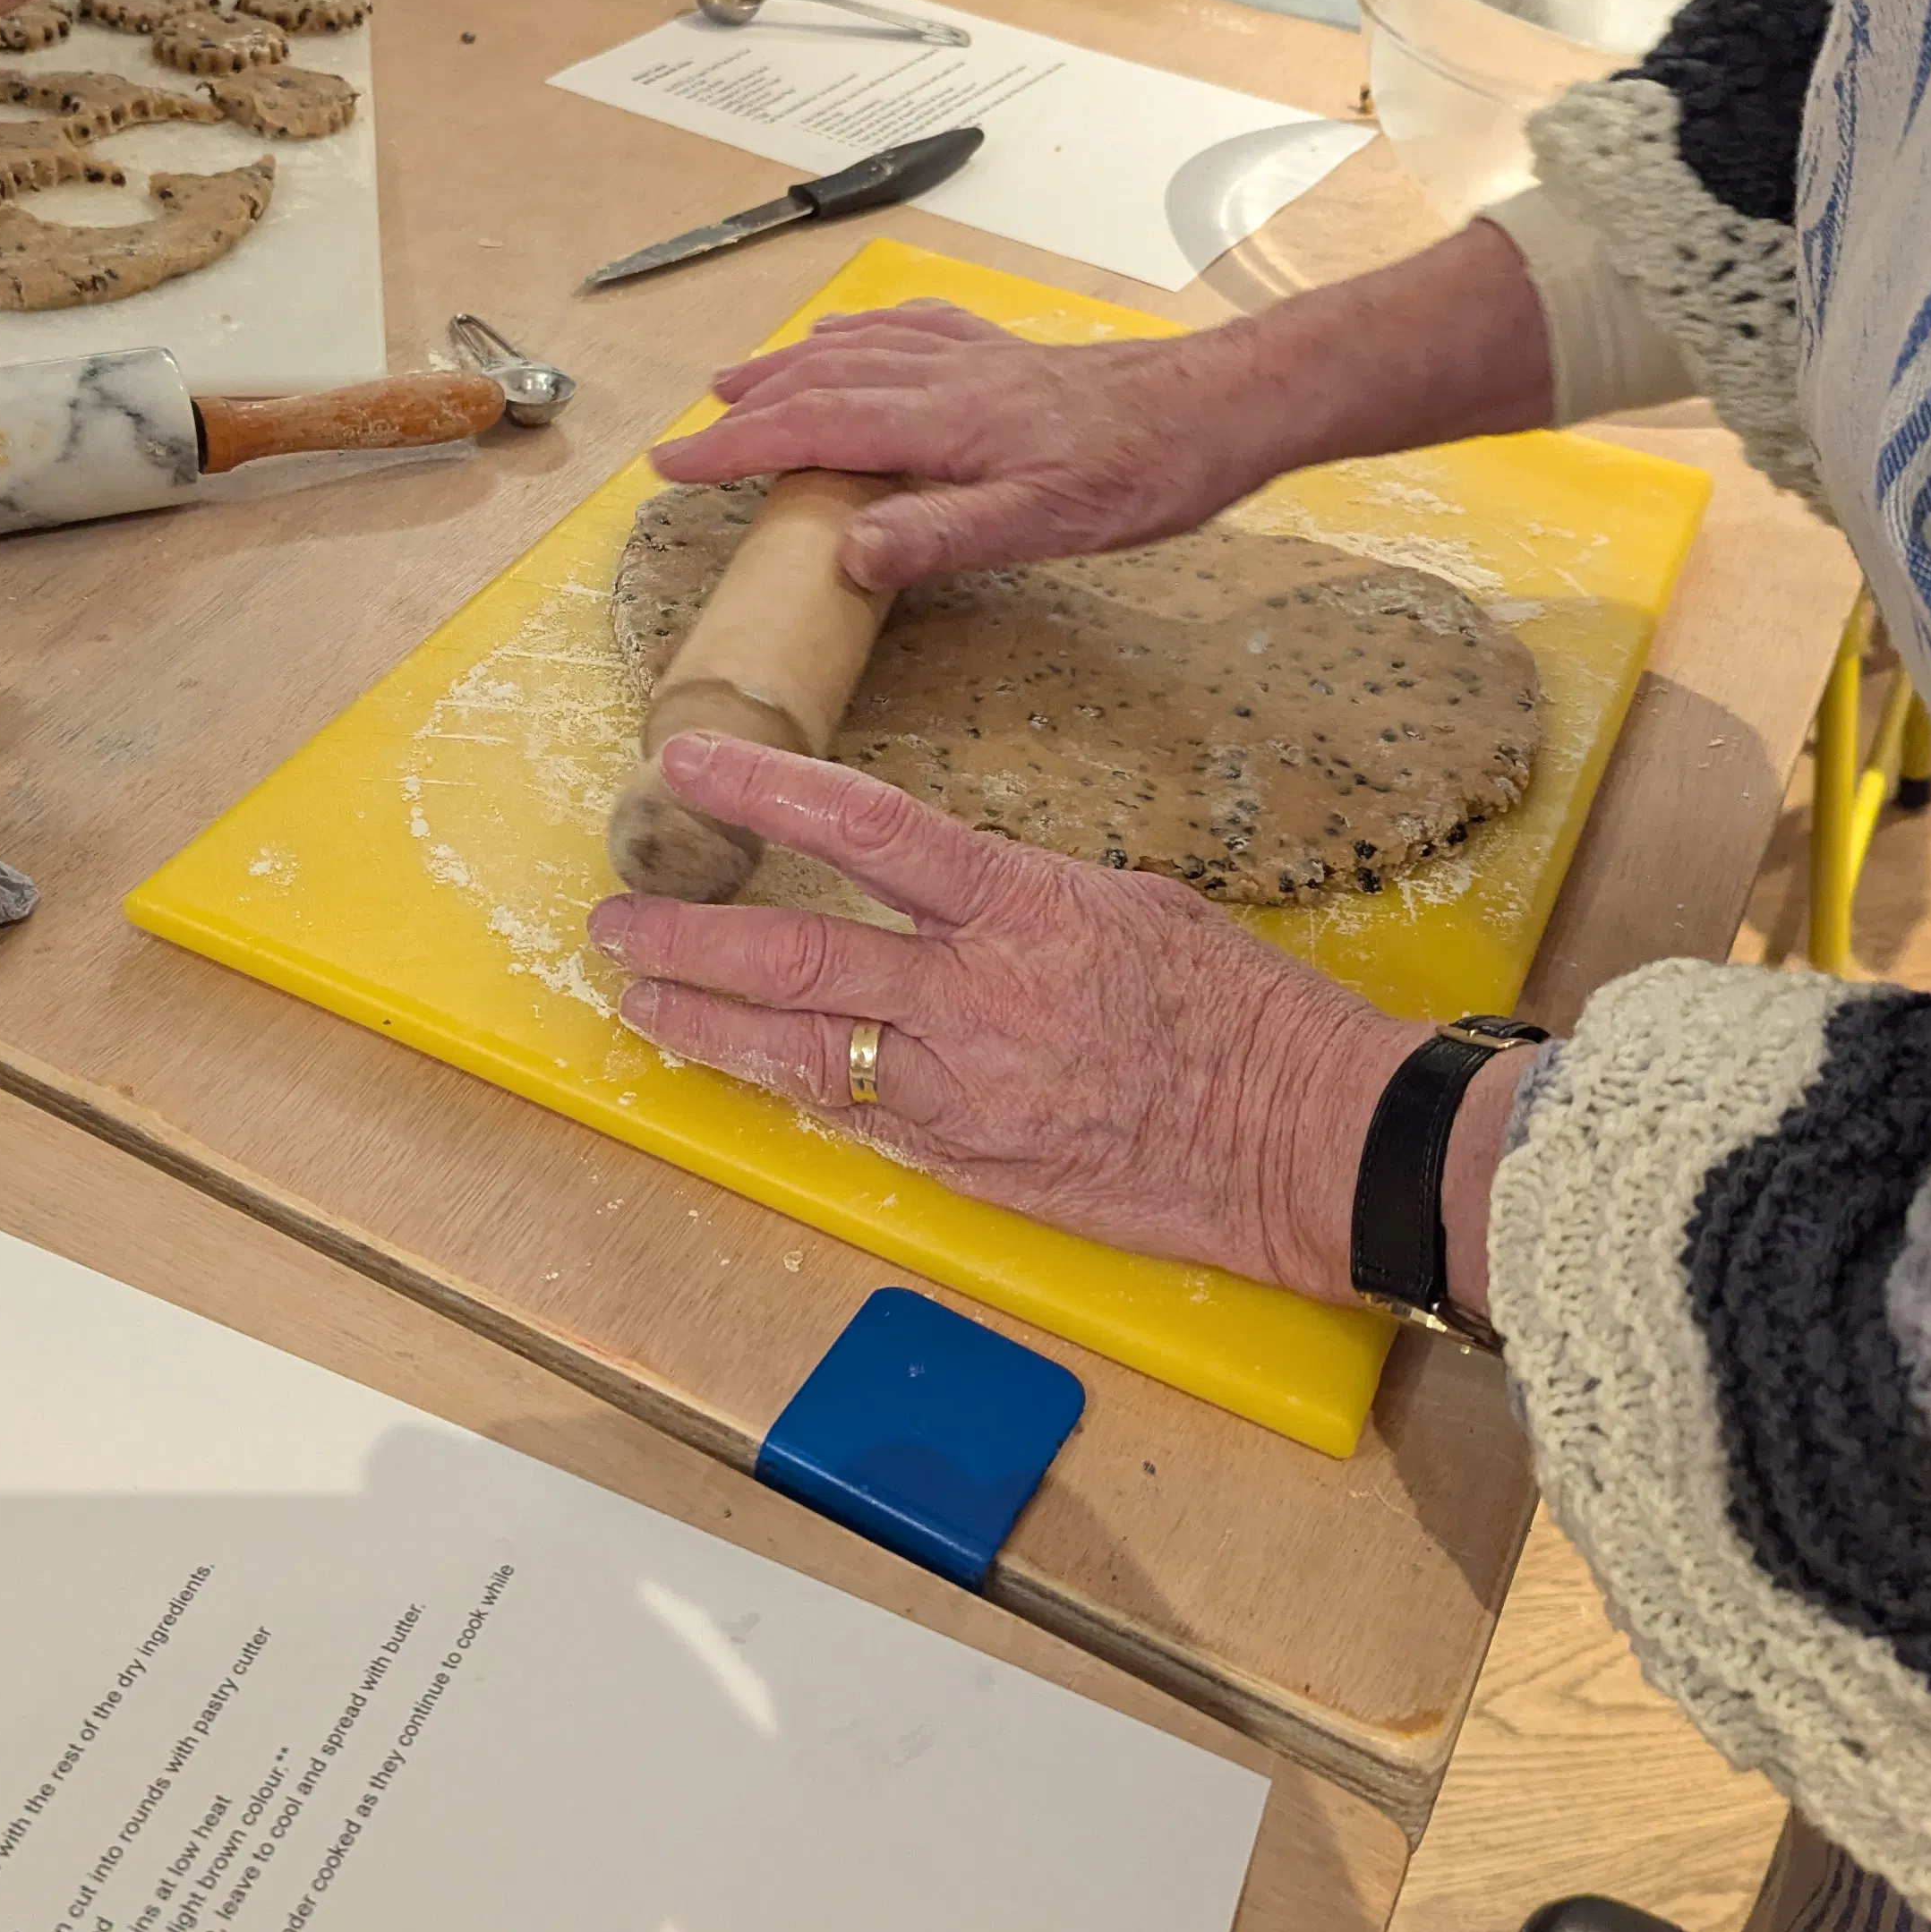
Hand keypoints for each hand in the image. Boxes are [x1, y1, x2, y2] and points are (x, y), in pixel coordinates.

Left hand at [591, 734, 1421, 1287]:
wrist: (1314, 1143)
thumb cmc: (1248, 1015)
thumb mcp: (1136, 910)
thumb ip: (1022, 903)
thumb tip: (954, 903)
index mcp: (1024, 910)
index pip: (866, 829)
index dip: (765, 790)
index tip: (688, 764)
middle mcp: (977, 1000)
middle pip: (798, 956)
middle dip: (691, 935)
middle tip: (616, 917)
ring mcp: (966, 1094)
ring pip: (801, 1052)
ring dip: (706, 1021)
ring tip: (641, 996)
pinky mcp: (972, 1167)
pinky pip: (860, 1119)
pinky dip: (795, 1089)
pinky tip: (745, 1071)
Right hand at [648, 300, 1287, 589]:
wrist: (1224, 405)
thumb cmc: (1147, 469)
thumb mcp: (1047, 523)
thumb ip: (942, 536)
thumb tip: (847, 553)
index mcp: (943, 420)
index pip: (812, 428)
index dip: (735, 448)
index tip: (672, 466)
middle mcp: (949, 376)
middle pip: (822, 380)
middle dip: (746, 407)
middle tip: (687, 436)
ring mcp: (979, 359)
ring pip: (859, 349)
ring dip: (789, 365)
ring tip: (738, 382)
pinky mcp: (1011, 357)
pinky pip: (914, 329)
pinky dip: (863, 332)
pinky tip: (852, 334)